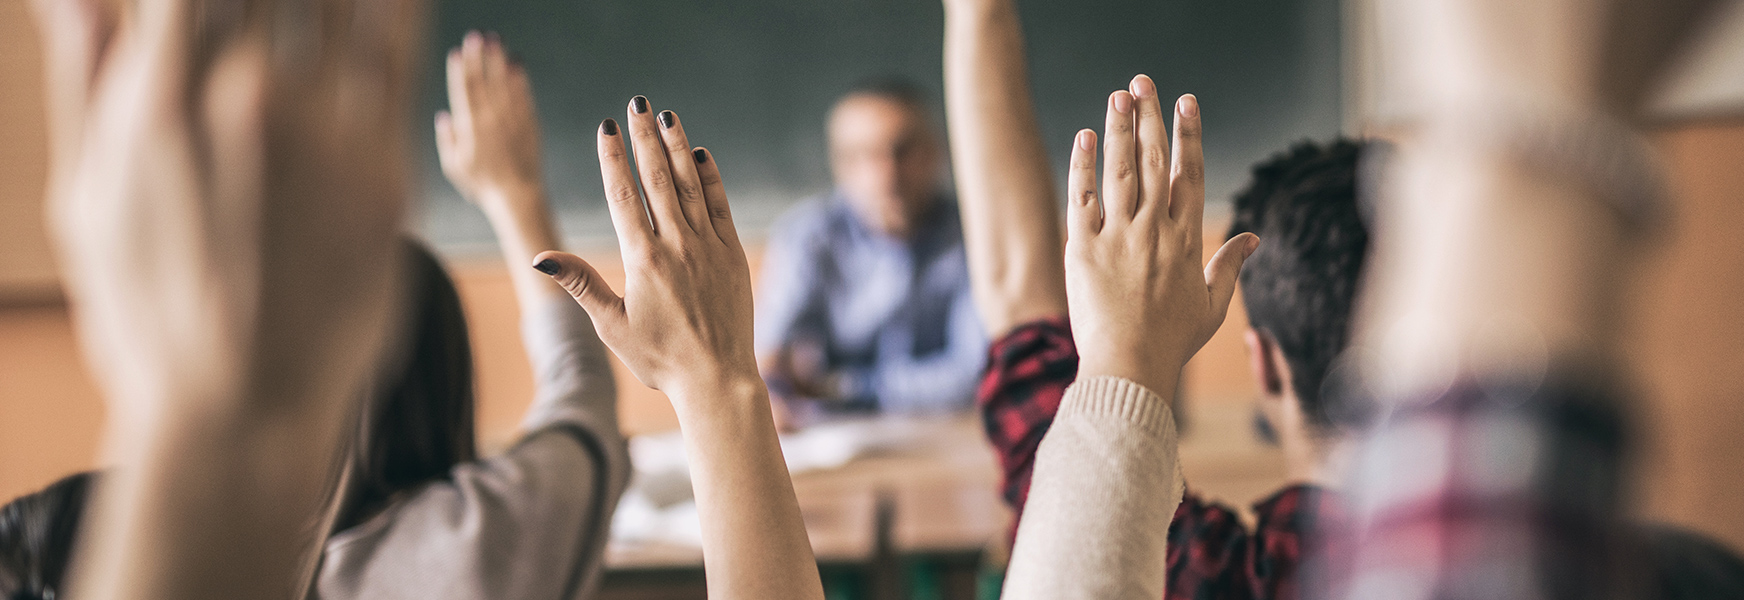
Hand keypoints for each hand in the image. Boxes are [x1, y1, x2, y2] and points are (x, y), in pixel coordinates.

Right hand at [30, 0, 419, 596]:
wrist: (238, 411)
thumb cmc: (147, 316)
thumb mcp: (87, 199)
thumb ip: (86, 84)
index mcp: (159, 99)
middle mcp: (245, 99)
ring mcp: (323, 135)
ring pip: (344, 6)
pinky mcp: (384, 172)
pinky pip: (399, 61)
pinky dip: (396, 11)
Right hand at [436, 30, 543, 208]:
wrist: (517, 196)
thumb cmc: (482, 184)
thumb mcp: (454, 166)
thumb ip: (447, 140)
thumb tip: (443, 115)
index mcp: (469, 129)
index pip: (463, 93)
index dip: (460, 70)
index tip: (457, 51)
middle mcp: (490, 121)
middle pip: (483, 83)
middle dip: (479, 57)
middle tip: (477, 35)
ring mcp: (511, 121)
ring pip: (504, 85)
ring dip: (499, 61)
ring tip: (496, 41)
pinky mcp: (529, 124)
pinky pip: (524, 97)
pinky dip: (520, 79)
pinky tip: (517, 63)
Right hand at [534, 97, 754, 401]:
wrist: (717, 378)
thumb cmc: (659, 358)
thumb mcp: (611, 325)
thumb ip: (580, 284)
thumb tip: (541, 257)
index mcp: (643, 260)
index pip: (623, 195)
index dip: (613, 157)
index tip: (607, 126)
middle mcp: (677, 245)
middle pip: (657, 178)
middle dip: (645, 137)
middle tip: (637, 104)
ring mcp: (708, 246)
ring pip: (690, 185)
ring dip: (677, 147)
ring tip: (667, 116)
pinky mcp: (732, 254)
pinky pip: (720, 205)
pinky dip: (710, 177)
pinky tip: (701, 154)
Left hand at [1063, 76, 1257, 395]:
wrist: (1129, 366)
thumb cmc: (1172, 341)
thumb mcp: (1211, 305)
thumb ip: (1230, 265)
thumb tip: (1253, 238)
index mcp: (1185, 239)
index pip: (1190, 173)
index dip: (1189, 135)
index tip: (1188, 102)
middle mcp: (1154, 229)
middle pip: (1154, 161)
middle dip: (1152, 117)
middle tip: (1144, 82)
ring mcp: (1118, 236)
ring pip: (1120, 170)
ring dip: (1120, 128)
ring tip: (1119, 95)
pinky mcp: (1084, 248)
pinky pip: (1082, 197)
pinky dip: (1084, 165)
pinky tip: (1085, 137)